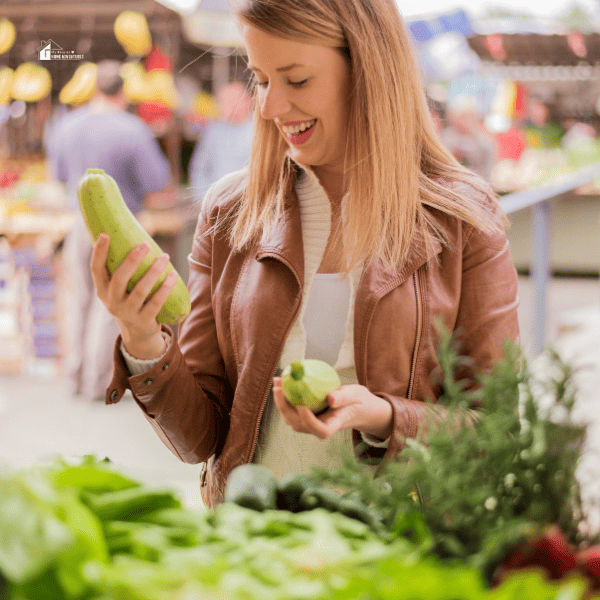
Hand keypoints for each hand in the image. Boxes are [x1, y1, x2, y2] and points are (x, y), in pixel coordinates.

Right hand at [90, 233, 177, 358]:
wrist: (138, 333)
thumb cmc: (130, 300)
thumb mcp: (120, 288)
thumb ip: (123, 269)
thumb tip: (134, 235)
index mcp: (102, 290)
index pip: (96, 269)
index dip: (98, 252)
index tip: (105, 234)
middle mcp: (111, 302)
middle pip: (119, 279)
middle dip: (132, 260)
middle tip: (145, 244)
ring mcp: (127, 313)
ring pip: (140, 291)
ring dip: (153, 272)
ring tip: (165, 256)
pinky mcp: (143, 321)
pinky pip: (156, 303)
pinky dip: (165, 288)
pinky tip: (172, 275)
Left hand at [272, 377, 392, 440]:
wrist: (359, 408)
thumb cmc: (359, 401)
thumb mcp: (356, 395)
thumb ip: (344, 397)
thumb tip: (329, 398)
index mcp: (335, 424)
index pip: (321, 431)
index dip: (309, 421)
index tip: (302, 406)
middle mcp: (320, 426)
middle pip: (299, 425)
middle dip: (285, 408)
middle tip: (278, 388)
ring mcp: (312, 423)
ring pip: (292, 419)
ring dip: (281, 402)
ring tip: (277, 382)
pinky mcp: (307, 416)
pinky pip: (292, 409)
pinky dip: (285, 397)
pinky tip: (281, 381)